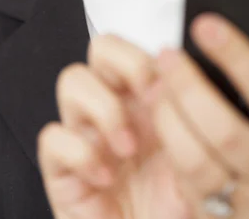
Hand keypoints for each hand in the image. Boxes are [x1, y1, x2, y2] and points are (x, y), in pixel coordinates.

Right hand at [36, 34, 191, 218]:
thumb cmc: (178, 206)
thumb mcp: (196, 159)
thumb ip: (187, 118)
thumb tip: (175, 73)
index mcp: (145, 97)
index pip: (135, 46)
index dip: (143, 54)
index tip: (167, 82)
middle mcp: (114, 106)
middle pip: (100, 48)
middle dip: (124, 64)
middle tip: (147, 95)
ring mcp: (86, 133)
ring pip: (72, 80)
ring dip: (104, 108)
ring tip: (128, 147)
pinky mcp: (62, 167)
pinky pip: (52, 137)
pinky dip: (80, 152)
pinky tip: (106, 177)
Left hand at [152, 14, 248, 218]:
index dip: (236, 56)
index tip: (205, 25)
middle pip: (224, 130)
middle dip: (187, 86)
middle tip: (167, 54)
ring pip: (197, 163)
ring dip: (168, 118)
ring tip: (155, 84)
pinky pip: (187, 187)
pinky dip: (169, 150)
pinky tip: (162, 120)